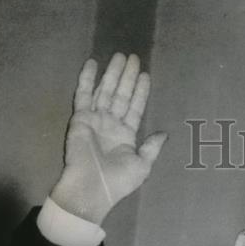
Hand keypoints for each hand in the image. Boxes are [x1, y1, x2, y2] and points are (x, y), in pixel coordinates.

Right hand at [49, 53, 167, 223]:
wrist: (92, 188)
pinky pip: (83, 95)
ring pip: (105, 91)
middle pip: (121, 95)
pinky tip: (93, 63)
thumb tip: (164, 133)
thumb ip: (152, 147)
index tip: (146, 75)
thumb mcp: (143, 165)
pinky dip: (87, 79)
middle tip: (133, 57)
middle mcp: (111, 124)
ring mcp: (95, 120)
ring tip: (120, 56)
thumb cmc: (119, 181)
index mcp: (126, 135)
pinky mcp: (80, 118)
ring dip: (112, 74)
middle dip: (127, 77)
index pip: (135, 108)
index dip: (140, 92)